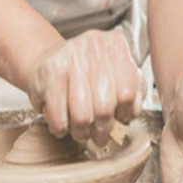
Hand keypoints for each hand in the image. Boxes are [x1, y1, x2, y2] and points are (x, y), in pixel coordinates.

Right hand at [27, 29, 145, 145]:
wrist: (49, 58)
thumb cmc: (87, 72)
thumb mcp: (117, 74)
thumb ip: (134, 90)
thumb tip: (132, 113)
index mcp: (116, 46)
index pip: (128, 94)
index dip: (125, 114)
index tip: (120, 120)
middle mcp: (95, 46)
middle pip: (104, 107)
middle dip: (102, 130)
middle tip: (99, 136)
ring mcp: (71, 57)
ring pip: (81, 115)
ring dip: (81, 132)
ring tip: (81, 133)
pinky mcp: (50, 71)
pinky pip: (58, 115)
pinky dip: (60, 128)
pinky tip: (62, 126)